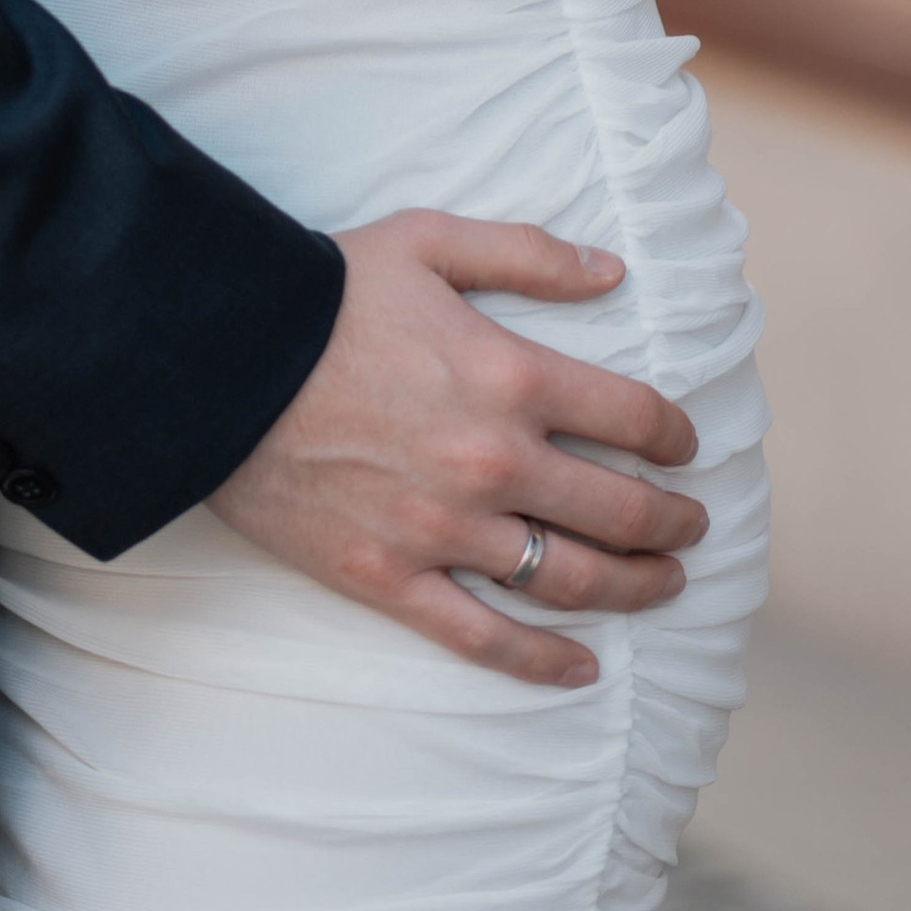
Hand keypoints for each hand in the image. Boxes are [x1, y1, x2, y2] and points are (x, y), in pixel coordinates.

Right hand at [206, 214, 704, 686]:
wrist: (219, 358)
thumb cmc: (326, 291)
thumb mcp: (429, 242)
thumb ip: (528, 254)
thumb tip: (613, 273)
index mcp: (511, 376)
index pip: (632, 417)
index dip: (673, 436)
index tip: (684, 447)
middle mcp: (493, 462)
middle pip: (618, 509)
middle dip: (671, 522)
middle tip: (691, 526)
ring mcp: (445, 530)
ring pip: (569, 579)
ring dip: (633, 587)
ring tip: (664, 585)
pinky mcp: (393, 578)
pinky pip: (484, 636)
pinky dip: (541, 661)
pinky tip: (581, 668)